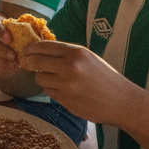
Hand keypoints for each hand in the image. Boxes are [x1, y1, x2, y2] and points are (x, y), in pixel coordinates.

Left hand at [17, 39, 137, 125]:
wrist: (123, 102)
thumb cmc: (105, 77)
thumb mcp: (88, 57)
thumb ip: (65, 53)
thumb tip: (39, 49)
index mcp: (76, 52)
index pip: (43, 46)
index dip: (30, 48)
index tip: (25, 50)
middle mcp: (69, 67)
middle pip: (35, 62)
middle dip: (30, 62)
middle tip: (29, 63)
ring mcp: (67, 85)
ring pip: (39, 78)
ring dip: (42, 78)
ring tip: (54, 79)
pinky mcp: (66, 101)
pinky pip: (48, 92)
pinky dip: (51, 90)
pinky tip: (64, 90)